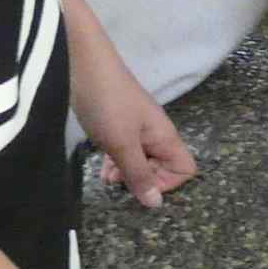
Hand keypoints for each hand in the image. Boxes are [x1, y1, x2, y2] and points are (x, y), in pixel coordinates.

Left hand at [72, 41, 196, 210]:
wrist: (82, 65)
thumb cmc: (107, 103)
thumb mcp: (122, 144)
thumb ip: (139, 174)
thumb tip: (156, 203)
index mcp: (165, 137)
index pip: (185, 169)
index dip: (167, 183)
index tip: (140, 183)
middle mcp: (156, 134)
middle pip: (164, 167)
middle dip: (143, 180)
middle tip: (118, 180)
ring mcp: (137, 128)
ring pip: (143, 161)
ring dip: (127, 172)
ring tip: (107, 176)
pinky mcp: (119, 124)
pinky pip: (127, 151)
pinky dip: (117, 161)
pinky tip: (102, 164)